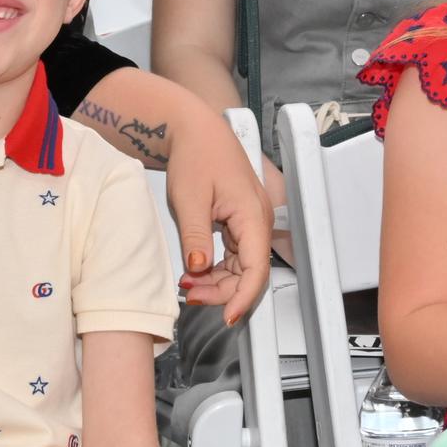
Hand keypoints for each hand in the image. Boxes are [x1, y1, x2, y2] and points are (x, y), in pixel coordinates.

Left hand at [168, 118, 272, 322]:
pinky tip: (195, 271)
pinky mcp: (240, 223)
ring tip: (187, 283)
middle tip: (189, 293)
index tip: (226, 316)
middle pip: (250, 273)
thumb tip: (199, 269)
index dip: (243, 297)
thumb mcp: (189, 199)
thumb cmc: (196, 154)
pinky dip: (216, 268)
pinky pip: (234, 256)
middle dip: (221, 290)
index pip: (257, 269)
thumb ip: (196, 237)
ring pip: (241, 267)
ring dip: (217, 281)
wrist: (195, 130)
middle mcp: (259, 221)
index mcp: (254, 215)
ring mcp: (251, 223)